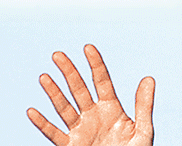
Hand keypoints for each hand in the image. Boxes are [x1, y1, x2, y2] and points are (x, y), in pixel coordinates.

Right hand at [27, 44, 154, 145]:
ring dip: (54, 93)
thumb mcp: (143, 131)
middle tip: (58, 55)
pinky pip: (54, 134)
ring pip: (64, 108)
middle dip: (69, 72)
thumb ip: (143, 106)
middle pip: (79, 89)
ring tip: (44, 77)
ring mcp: (81, 131)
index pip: (102, 82)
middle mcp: (94, 116)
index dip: (95, 64)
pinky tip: (32, 111)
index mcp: (112, 110)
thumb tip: (148, 78)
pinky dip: (43, 124)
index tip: (88, 47)